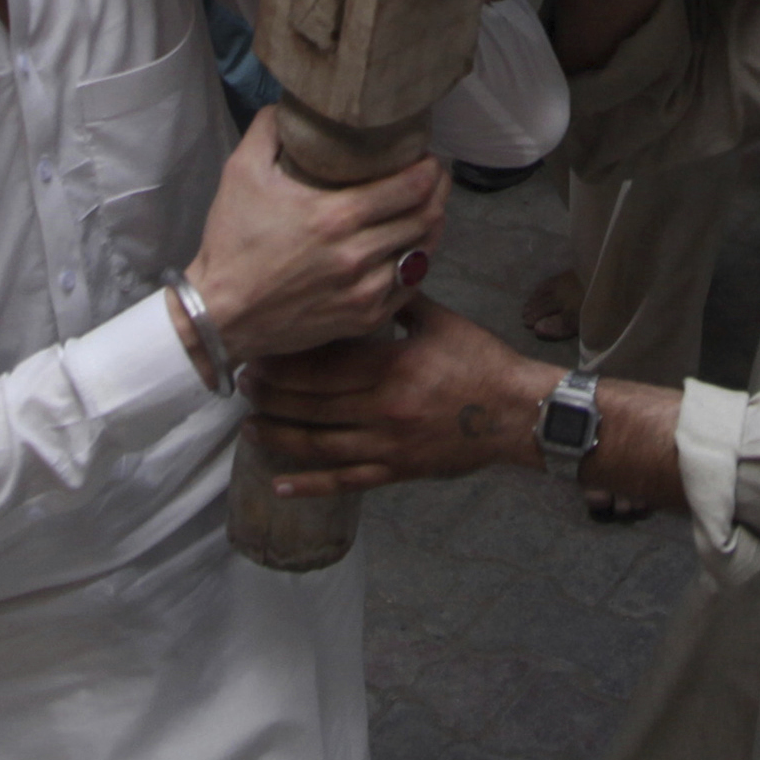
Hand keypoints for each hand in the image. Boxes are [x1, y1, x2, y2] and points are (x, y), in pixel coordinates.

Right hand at [187, 107, 450, 357]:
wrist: (219, 313)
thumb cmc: (232, 242)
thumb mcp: (241, 173)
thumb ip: (269, 129)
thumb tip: (291, 102)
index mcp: (336, 215)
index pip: (411, 187)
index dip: (429, 169)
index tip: (429, 158)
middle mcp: (359, 254)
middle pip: (426, 217)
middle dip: (438, 192)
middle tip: (436, 178)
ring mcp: (365, 291)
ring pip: (424, 252)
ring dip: (432, 227)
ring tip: (430, 209)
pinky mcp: (364, 318)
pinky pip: (409, 287)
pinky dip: (417, 263)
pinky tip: (413, 249)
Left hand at [247, 297, 545, 494]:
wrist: (516, 412)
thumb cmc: (482, 363)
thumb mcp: (442, 322)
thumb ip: (400, 302)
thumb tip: (370, 275)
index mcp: (392, 368)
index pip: (323, 368)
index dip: (285, 365)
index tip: (259, 355)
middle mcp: (382, 409)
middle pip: (312, 405)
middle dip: (272, 396)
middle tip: (242, 386)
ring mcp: (387, 445)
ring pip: (320, 445)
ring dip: (279, 436)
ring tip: (248, 427)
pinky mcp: (396, 470)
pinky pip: (345, 481)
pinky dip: (310, 484)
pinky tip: (279, 483)